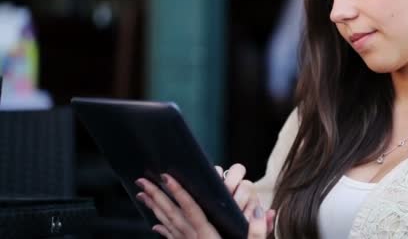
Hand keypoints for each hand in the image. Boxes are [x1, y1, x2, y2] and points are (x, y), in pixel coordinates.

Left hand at [135, 170, 274, 237]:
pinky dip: (163, 230)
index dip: (179, 193)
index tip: (166, 177)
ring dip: (155, 208)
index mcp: (209, 237)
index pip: (192, 210)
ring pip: (169, 225)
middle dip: (157, 196)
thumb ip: (259, 233)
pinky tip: (155, 225)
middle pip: (173, 215)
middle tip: (142, 180)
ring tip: (142, 194)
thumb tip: (264, 211)